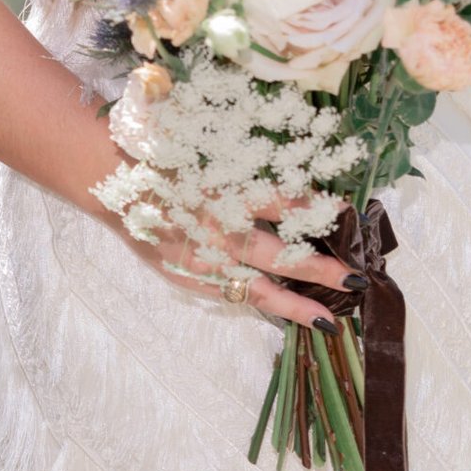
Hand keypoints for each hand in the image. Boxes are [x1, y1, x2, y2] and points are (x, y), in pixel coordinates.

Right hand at [119, 180, 359, 332]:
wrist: (116, 182)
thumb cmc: (169, 157)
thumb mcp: (215, 152)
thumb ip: (253, 170)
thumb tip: (299, 181)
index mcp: (223, 193)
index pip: (279, 203)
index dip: (314, 209)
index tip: (346, 213)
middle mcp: (216, 230)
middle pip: (276, 255)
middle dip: (318, 269)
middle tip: (354, 279)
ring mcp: (201, 260)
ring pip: (255, 289)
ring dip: (294, 304)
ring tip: (328, 319)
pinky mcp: (188, 277)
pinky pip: (229, 295)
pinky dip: (259, 304)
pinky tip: (285, 313)